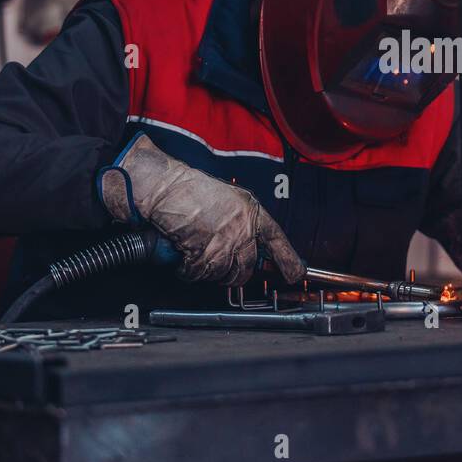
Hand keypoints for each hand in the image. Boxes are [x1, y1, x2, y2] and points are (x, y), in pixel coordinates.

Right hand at [98, 134, 303, 285]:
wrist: (166, 186)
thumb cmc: (190, 189)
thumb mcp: (228, 199)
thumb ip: (241, 221)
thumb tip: (247, 246)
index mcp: (251, 211)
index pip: (276, 239)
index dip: (287, 259)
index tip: (295, 274)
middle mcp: (242, 227)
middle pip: (247, 267)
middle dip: (233, 274)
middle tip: (218, 267)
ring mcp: (224, 240)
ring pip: (222, 274)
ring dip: (207, 271)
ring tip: (194, 255)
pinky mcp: (202, 250)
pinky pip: (198, 274)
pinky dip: (187, 272)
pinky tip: (182, 258)